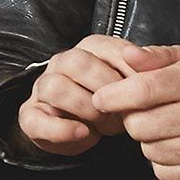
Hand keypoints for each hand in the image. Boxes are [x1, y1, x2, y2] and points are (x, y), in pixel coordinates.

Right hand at [13, 34, 158, 155]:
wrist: (86, 130)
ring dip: (85, 108)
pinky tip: (84, 133)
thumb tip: (147, 58)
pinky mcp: (32, 115)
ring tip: (105, 124)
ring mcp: (43, 88)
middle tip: (123, 109)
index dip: (123, 66)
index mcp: (87, 50)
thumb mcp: (132, 86)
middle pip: (75, 62)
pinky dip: (62, 130)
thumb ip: (142, 69)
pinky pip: (37, 120)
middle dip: (104, 88)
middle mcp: (61, 63)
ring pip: (55, 87)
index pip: (100, 46)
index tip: (142, 87)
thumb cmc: (113, 104)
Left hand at [90, 45, 179, 179]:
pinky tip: (176, 145)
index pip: (142, 91)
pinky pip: (165, 172)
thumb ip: (156, 56)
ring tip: (164, 128)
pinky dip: (163, 162)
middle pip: (139, 127)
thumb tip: (126, 55)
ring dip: (149, 141)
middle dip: (133, 120)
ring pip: (150, 152)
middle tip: (143, 113)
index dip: (114, 96)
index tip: (102, 98)